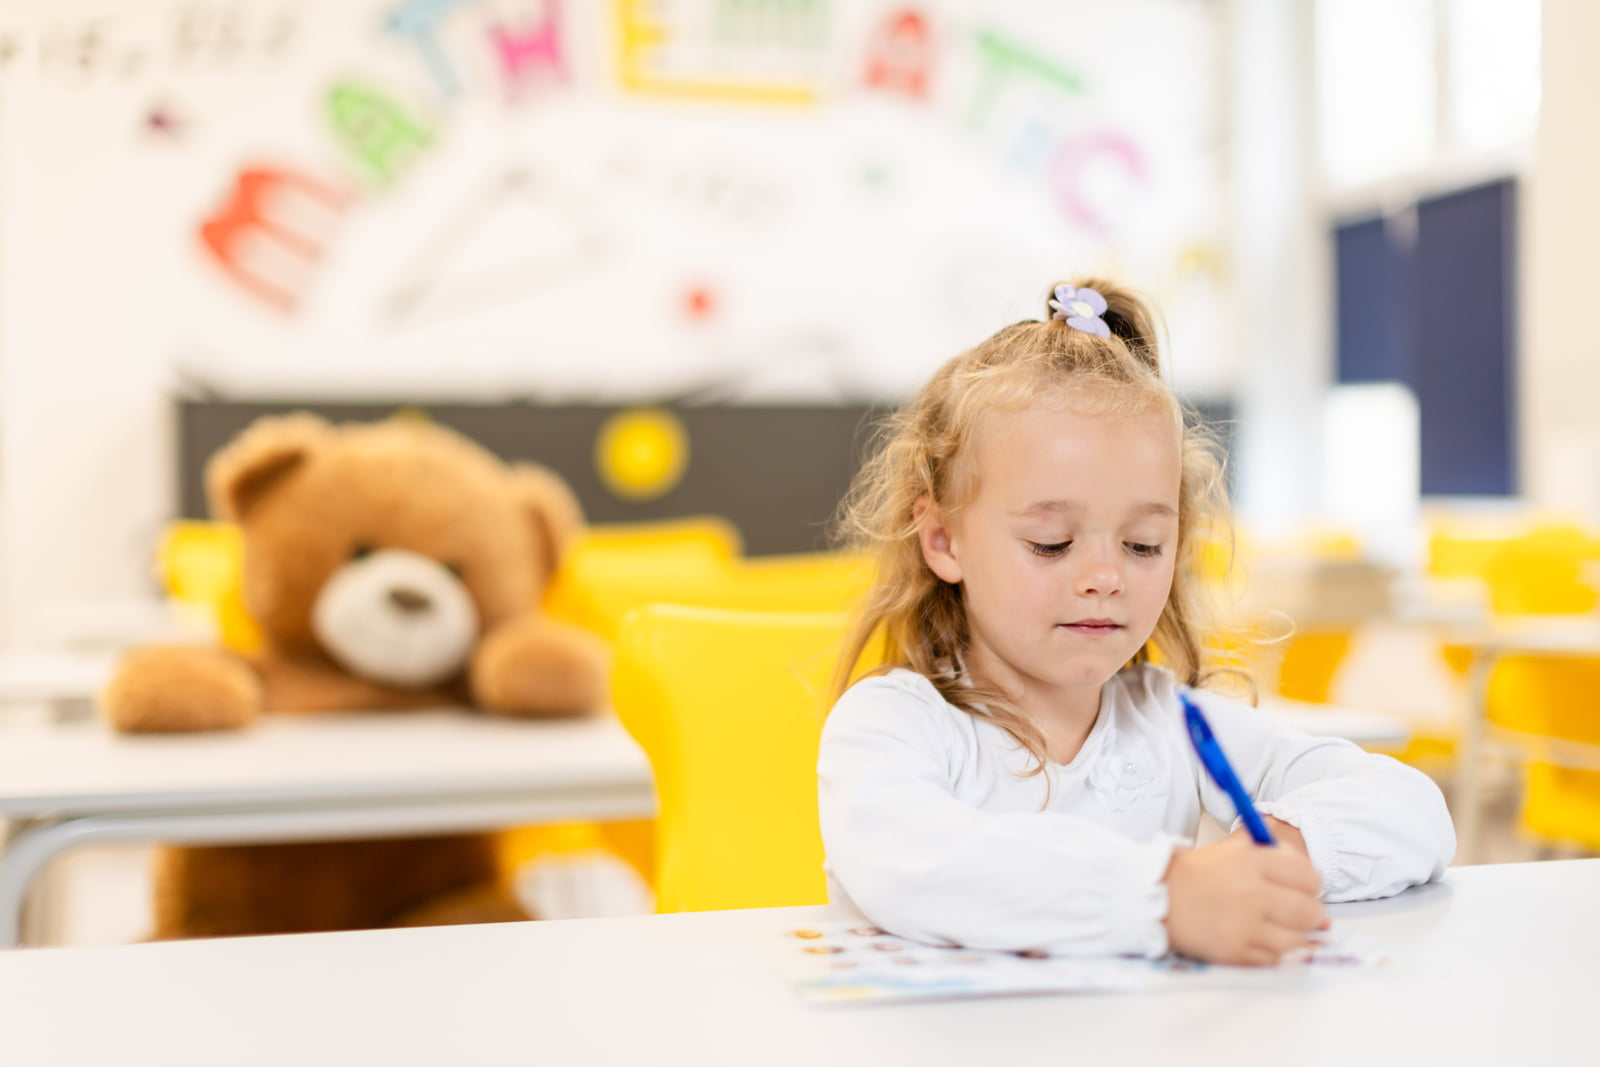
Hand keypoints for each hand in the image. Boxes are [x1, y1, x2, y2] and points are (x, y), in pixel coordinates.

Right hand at [1163, 832, 1326, 965]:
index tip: (1303, 889)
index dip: (1311, 885)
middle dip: (1310, 914)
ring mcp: (1244, 925)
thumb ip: (1275, 858)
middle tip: (1297, 913)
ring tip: (1279, 928)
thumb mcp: (1236, 849)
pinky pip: (1275, 958)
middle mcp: (1251, 892)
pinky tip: (1261, 940)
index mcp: (1252, 860)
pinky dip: (1274, 952)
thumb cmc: (1202, 872)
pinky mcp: (1236, 951)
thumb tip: (1316, 889)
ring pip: (1297, 940)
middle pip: (1308, 911)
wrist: (1158, 895)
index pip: (1308, 876)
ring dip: (1295, 936)